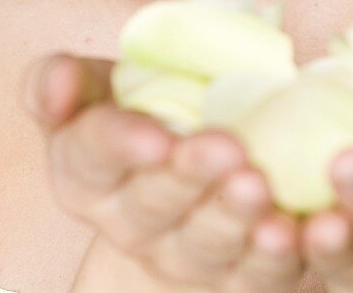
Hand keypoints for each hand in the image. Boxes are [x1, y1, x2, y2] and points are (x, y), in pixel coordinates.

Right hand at [21, 52, 305, 291]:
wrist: (192, 158)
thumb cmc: (141, 108)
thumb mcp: (97, 87)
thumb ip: (60, 80)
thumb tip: (60, 81)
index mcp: (87, 174)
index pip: (93, 158)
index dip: (123, 145)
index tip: (157, 135)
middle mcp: (133, 223)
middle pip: (153, 204)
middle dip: (190, 177)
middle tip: (227, 149)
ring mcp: (187, 254)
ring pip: (207, 243)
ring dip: (234, 217)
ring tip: (259, 187)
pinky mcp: (239, 276)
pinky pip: (257, 275)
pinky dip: (276, 256)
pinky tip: (292, 231)